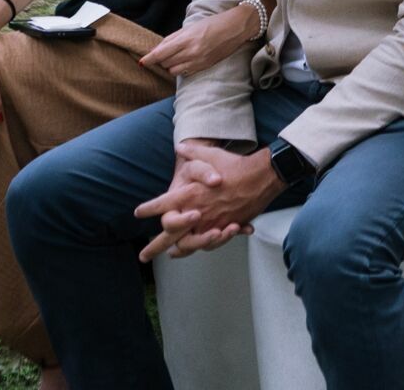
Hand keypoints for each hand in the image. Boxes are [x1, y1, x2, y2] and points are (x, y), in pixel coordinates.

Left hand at [136, 141, 283, 262]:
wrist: (264, 176)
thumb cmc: (237, 165)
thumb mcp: (212, 155)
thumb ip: (193, 152)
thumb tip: (180, 147)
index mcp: (190, 193)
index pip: (163, 204)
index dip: (150, 208)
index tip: (139, 212)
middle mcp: (198, 212)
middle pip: (171, 234)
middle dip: (154, 246)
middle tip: (143, 257)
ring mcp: (212, 222)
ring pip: (190, 243)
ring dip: (179, 250)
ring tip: (171, 254)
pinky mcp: (227, 227)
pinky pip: (211, 242)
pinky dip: (203, 246)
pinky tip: (199, 248)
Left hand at [140, 4, 259, 78]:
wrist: (236, 28)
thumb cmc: (213, 23)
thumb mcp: (191, 27)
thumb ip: (173, 38)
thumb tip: (158, 49)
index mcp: (186, 40)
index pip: (161, 54)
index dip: (149, 59)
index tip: (142, 62)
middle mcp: (191, 52)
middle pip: (166, 63)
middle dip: (162, 60)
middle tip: (165, 54)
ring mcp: (199, 61)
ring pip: (174, 71)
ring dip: (171, 66)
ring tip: (176, 57)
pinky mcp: (205, 67)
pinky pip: (186, 73)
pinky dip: (181, 69)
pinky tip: (186, 61)